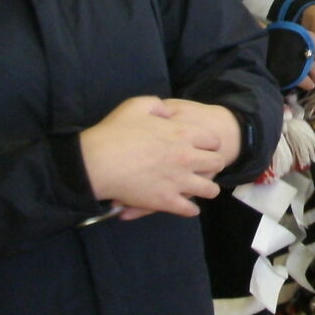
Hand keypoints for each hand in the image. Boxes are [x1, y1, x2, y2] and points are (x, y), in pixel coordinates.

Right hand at [78, 95, 228, 217]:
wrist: (97, 162)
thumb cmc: (116, 131)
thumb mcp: (137, 105)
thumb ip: (158, 105)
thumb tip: (168, 112)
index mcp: (183, 133)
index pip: (213, 140)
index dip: (209, 143)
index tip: (203, 146)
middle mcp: (187, 157)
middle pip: (216, 163)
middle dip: (212, 163)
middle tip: (204, 166)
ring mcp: (178, 181)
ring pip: (209, 189)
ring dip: (207, 188)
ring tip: (201, 188)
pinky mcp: (166, 201)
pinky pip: (189, 209)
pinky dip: (190, 209)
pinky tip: (188, 207)